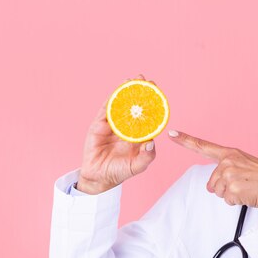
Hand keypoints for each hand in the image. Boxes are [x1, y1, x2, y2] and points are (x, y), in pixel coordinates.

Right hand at [77, 75, 156, 194]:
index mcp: (138, 135)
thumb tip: (152, 143)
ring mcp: (112, 125)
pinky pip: (107, 110)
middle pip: (134, 107)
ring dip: (126, 92)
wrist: (99, 177)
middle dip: (141, 93)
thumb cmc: (119, 172)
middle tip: (147, 81)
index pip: (147, 117)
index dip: (152, 105)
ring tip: (133, 80)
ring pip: (121, 105)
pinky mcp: (99, 125)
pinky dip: (112, 99)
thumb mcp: (137, 166)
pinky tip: (119, 90)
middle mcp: (126, 127)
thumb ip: (147, 156)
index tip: (158, 93)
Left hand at [169, 131, 257, 218]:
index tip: (171, 133)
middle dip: (225, 189)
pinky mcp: (231, 186)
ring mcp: (229, 172)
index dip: (185, 140)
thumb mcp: (246, 167)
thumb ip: (228, 170)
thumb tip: (214, 187)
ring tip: (248, 189)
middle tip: (245, 186)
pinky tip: (249, 195)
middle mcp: (228, 160)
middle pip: (212, 183)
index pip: (203, 146)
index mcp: (231, 153)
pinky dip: (237, 201)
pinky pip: (227, 200)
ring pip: (218, 192)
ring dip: (232, 196)